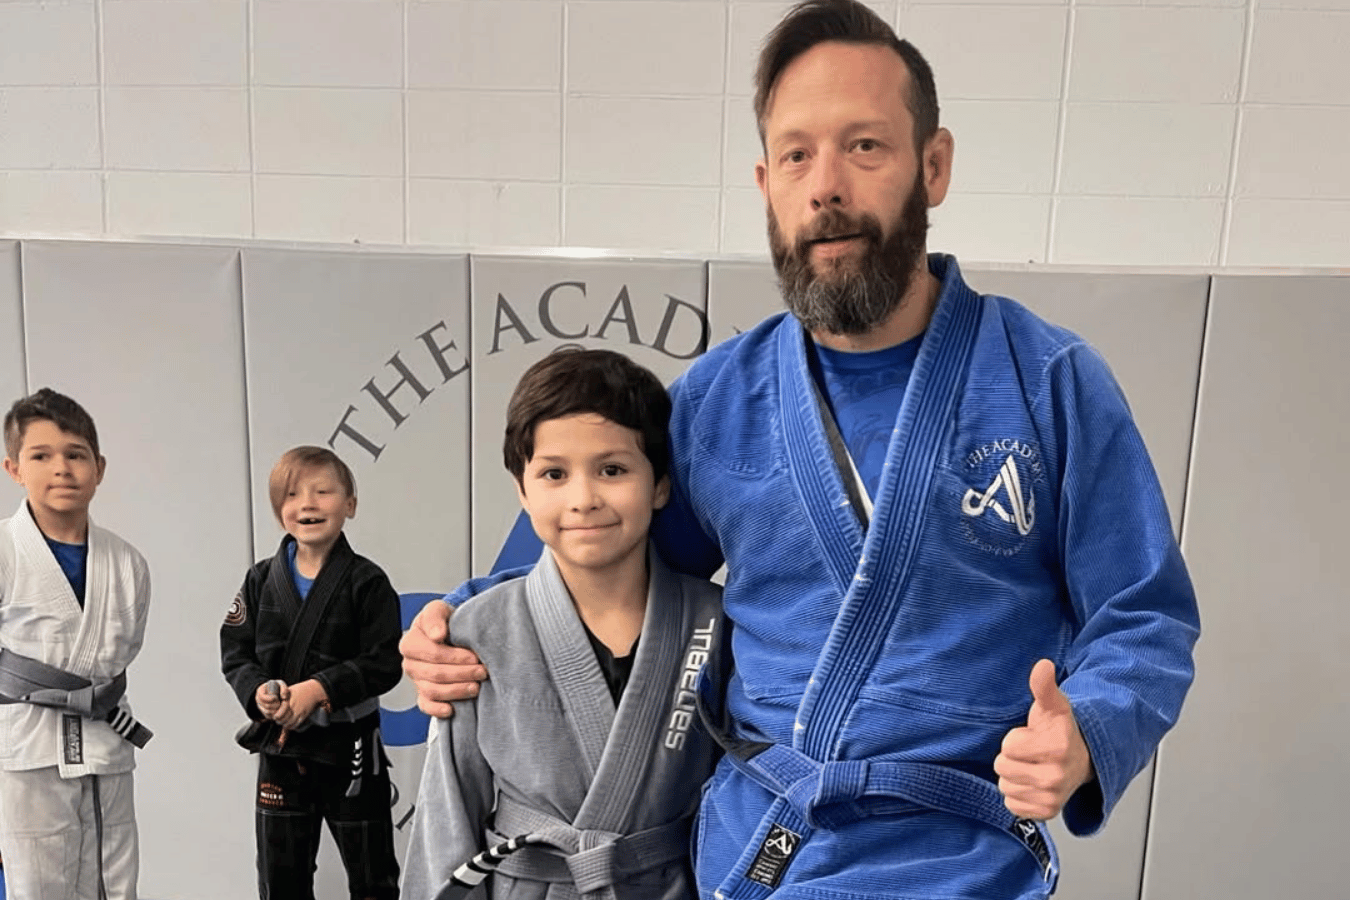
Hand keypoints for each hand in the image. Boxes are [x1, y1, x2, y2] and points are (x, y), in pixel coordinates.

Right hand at [256, 680, 287, 718]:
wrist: (276, 691)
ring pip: (267, 712)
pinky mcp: (263, 712)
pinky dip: (275, 714)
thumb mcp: (281, 684)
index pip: (262, 696)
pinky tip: (279, 709)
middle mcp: (258, 699)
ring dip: (276, 709)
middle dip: (275, 705)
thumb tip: (284, 697)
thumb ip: (284, 688)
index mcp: (260, 690)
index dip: (269, 698)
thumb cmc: (278, 687)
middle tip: (280, 702)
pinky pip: (269, 716)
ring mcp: (260, 706)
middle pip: (266, 705)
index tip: (275, 697)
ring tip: (280, 705)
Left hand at [274, 679, 325, 729]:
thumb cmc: (301, 689)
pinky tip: (290, 724)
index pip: (277, 715)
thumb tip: (274, 704)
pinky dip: (292, 726)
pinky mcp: (304, 715)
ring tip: (284, 722)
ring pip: (288, 724)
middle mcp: (292, 707)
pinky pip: (296, 724)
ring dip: (285, 724)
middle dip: (279, 721)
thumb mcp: (289, 690)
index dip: (274, 716)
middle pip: (281, 720)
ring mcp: (298, 712)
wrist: (314, 690)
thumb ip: (281, 697)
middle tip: (278, 719)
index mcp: (287, 701)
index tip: (274, 715)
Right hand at [400, 600, 486, 718]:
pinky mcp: (423, 693)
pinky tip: (452, 709)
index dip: (455, 657)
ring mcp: (416, 680)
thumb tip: (437, 634)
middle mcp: (410, 663)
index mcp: (410, 642)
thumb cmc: (444, 620)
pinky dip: (437, 710)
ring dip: (456, 691)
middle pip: (434, 674)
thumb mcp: (439, 610)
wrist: (450, 630)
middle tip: (482, 671)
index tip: (475, 656)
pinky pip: (426, 706)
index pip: (433, 654)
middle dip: (461, 674)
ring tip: (476, 687)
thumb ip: (435, 618)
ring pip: (432, 691)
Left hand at [995, 659, 1094, 820]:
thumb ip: (1044, 686)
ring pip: (1005, 786)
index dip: (1016, 739)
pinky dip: (1019, 795)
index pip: (1008, 746)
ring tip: (1033, 767)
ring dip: (1015, 777)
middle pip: (1002, 767)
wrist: (1082, 760)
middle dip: (1013, 758)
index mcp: (1056, 748)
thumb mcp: (1053, 706)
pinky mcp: (1046, 813)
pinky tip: (1033, 784)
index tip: (1032, 737)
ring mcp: (1052, 798)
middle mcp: (1056, 777)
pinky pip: (1012, 805)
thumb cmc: (1062, 732)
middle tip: (1032, 753)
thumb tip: (1042, 666)